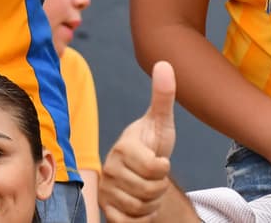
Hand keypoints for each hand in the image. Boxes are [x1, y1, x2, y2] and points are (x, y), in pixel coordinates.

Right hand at [101, 61, 176, 222]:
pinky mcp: (106, 209)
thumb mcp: (162, 122)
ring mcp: (107, 189)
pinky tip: (139, 205)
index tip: (160, 160)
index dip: (164, 168)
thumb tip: (164, 63)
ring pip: (142, 207)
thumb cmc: (153, 144)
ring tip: (147, 187)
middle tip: (154, 176)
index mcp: (123, 146)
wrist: (141, 171)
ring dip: (152, 202)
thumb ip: (163, 96)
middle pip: (150, 190)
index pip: (154, 168)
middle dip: (159, 186)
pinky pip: (129, 222)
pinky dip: (141, 218)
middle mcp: (110, 167)